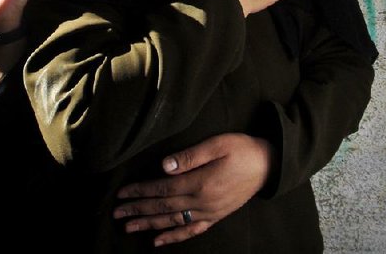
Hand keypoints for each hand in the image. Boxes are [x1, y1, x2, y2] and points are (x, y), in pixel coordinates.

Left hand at [113, 133, 273, 246]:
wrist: (268, 165)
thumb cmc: (241, 149)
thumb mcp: (216, 145)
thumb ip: (189, 156)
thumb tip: (163, 166)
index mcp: (200, 182)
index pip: (163, 188)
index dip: (141, 191)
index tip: (122, 194)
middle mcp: (203, 202)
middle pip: (163, 207)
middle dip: (138, 210)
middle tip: (117, 213)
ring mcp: (209, 212)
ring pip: (173, 221)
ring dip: (150, 224)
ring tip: (129, 227)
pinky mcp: (216, 216)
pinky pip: (192, 230)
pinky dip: (174, 237)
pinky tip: (158, 241)